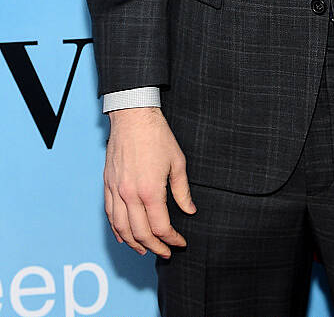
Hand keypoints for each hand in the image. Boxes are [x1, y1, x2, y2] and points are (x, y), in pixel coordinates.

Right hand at [103, 107, 195, 257]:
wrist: (133, 117)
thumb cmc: (157, 136)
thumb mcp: (177, 162)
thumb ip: (182, 191)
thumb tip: (189, 210)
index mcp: (150, 190)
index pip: (160, 227)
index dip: (172, 239)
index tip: (180, 242)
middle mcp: (130, 194)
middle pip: (140, 233)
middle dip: (155, 247)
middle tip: (165, 252)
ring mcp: (116, 190)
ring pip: (122, 229)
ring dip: (134, 244)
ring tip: (145, 250)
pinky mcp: (107, 184)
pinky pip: (110, 215)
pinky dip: (117, 230)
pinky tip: (124, 236)